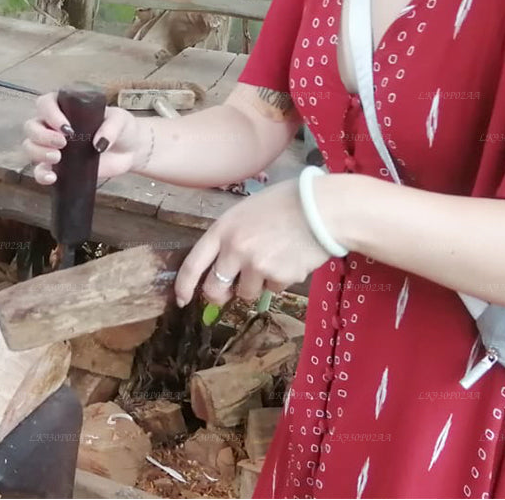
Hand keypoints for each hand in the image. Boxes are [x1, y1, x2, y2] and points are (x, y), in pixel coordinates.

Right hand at [21, 92, 147, 183]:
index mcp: (66, 107)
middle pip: (32, 126)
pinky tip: (52, 177)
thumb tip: (98, 144)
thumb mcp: (121, 120)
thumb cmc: (122, 128)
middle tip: (63, 143)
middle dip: (42, 135)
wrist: (130, 150)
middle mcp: (53, 125)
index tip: (66, 127)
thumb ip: (111, 127)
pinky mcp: (58, 167)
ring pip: (30, 146)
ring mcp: (53, 147)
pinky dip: (41, 174)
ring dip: (38, 152)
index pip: (45, 103)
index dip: (50, 114)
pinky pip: (40, 170)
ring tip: (57, 158)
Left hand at [174, 177, 332, 306]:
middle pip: (214, 289)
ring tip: (272, 259)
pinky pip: (272, 289)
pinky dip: (279, 280)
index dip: (184, 286)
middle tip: (229, 291)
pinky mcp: (278, 278)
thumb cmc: (285, 204)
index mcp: (222, 230)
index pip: (193, 264)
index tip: (182, 299)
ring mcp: (256, 266)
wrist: (322, 209)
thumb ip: (230, 236)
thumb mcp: (246, 212)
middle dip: (219, 295)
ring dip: (255, 284)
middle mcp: (235, 250)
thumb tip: (222, 265)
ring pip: (245, 292)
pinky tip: (290, 258)